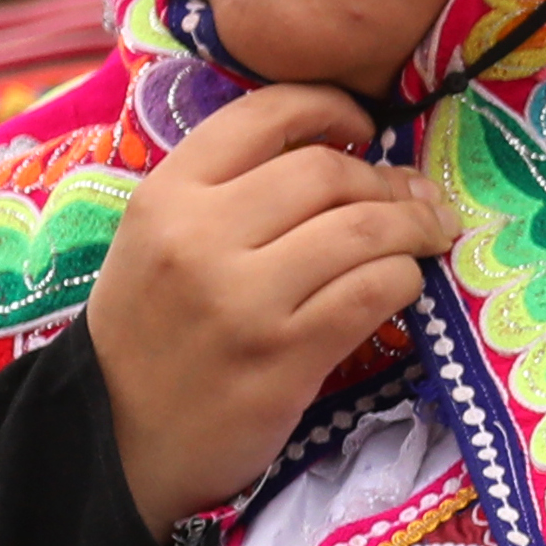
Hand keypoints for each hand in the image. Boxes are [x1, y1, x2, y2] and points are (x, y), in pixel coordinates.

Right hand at [88, 85, 449, 529]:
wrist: (116, 438)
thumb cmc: (151, 331)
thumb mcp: (160, 241)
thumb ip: (229, 190)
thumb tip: (345, 149)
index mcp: (166, 195)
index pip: (265, 113)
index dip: (332, 107)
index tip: (365, 126)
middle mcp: (199, 236)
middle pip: (328, 172)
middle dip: (389, 181)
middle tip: (417, 200)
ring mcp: (243, 298)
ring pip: (363, 230)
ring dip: (414, 228)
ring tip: (429, 235)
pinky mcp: (283, 354)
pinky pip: (374, 291)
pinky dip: (404, 280)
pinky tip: (404, 285)